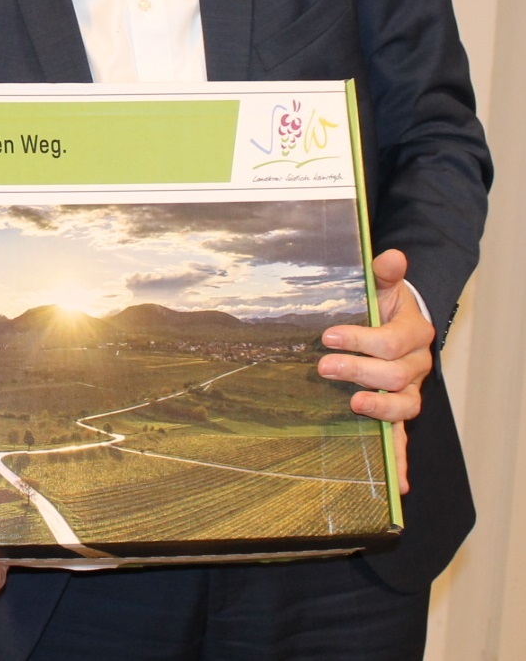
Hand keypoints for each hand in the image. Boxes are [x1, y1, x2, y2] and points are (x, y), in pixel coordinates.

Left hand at [317, 248, 433, 491]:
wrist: (397, 322)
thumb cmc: (383, 305)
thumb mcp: (381, 286)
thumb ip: (384, 273)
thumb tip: (392, 256)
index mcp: (413, 333)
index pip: (391, 341)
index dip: (360, 339)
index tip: (328, 336)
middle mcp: (417, 365)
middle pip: (396, 375)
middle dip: (358, 370)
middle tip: (323, 365)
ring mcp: (409, 390)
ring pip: (405, 406)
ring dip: (377, 408)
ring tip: (351, 403)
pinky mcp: (399, 410)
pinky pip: (404, 437)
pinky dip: (401, 460)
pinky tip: (396, 483)